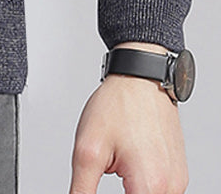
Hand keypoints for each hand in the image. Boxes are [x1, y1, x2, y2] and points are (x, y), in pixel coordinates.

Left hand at [69, 51, 187, 193]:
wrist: (141, 78)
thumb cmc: (119, 105)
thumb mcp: (87, 150)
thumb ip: (82, 190)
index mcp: (150, 186)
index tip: (91, 188)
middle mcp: (171, 187)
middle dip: (120, 193)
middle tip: (108, 167)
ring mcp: (177, 181)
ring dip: (131, 190)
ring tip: (118, 164)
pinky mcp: (178, 173)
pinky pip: (159, 190)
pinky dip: (142, 183)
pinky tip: (130, 162)